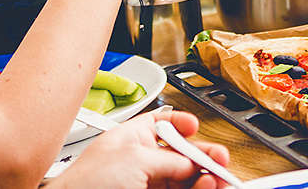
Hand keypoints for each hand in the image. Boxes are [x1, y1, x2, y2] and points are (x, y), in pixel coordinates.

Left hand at [48, 111, 229, 188]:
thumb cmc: (86, 184)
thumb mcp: (136, 159)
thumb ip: (170, 159)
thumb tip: (193, 163)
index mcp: (131, 139)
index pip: (163, 124)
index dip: (182, 124)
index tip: (197, 128)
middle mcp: (140, 161)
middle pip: (182, 156)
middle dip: (203, 157)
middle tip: (220, 162)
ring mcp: (145, 184)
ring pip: (185, 179)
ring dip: (203, 177)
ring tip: (213, 179)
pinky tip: (204, 187)